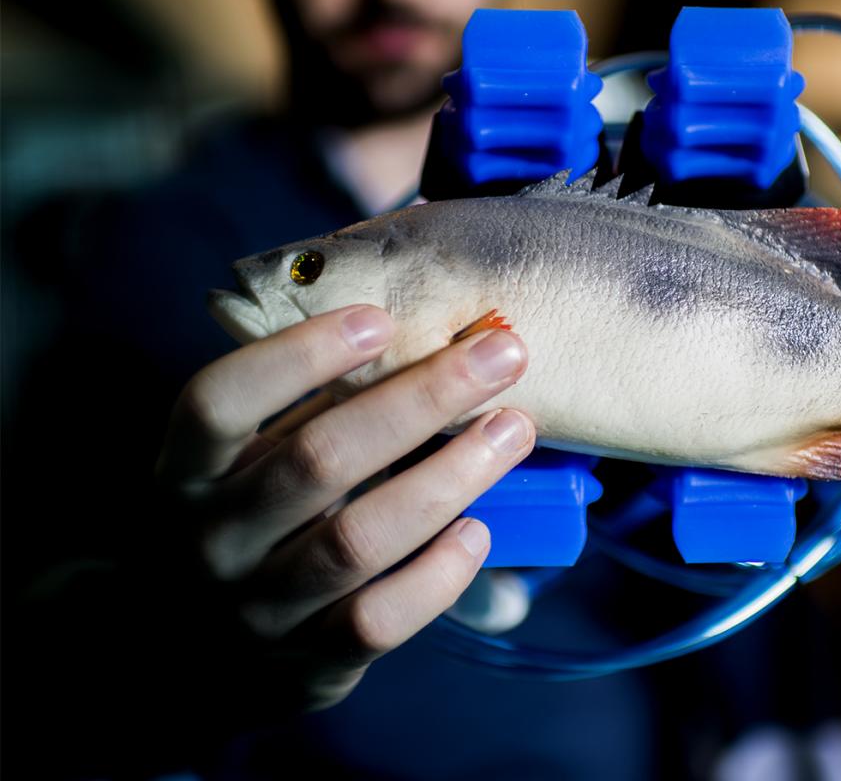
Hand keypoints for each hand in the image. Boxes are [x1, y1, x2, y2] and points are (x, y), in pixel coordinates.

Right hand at [155, 304, 533, 711]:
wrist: (206, 654)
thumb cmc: (252, 521)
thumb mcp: (252, 462)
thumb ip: (313, 411)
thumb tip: (431, 340)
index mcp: (183, 474)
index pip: (219, 402)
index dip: (296, 356)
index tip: (381, 319)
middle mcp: (209, 542)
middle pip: (317, 459)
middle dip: (422, 397)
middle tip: (502, 353)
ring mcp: (256, 610)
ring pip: (358, 539)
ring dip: (448, 477)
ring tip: (512, 430)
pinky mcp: (306, 665)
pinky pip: (379, 621)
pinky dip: (436, 575)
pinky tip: (478, 531)